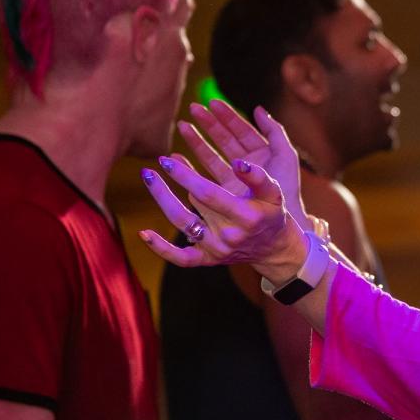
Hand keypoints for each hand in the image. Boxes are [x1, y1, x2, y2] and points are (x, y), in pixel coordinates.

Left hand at [139, 156, 306, 283]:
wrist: (275, 249)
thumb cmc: (272, 214)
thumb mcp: (274, 193)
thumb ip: (258, 176)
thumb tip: (237, 161)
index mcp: (245, 216)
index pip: (207, 194)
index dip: (185, 176)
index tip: (168, 159)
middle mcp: (228, 236)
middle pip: (190, 206)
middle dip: (172, 182)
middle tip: (158, 161)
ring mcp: (216, 250)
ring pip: (181, 224)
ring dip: (162, 199)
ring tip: (148, 177)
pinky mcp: (208, 260)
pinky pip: (180, 258)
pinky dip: (161, 248)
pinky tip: (144, 233)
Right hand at [178, 101, 306, 227]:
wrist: (281, 223)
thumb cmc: (285, 189)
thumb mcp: (285, 156)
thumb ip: (275, 132)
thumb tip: (258, 109)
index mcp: (262, 153)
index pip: (242, 130)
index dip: (228, 116)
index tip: (212, 103)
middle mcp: (247, 164)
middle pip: (225, 139)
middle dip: (209, 123)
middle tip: (192, 109)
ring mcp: (234, 179)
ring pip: (213, 154)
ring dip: (197, 140)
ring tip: (182, 127)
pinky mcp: (225, 193)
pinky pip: (205, 175)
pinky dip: (191, 165)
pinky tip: (178, 157)